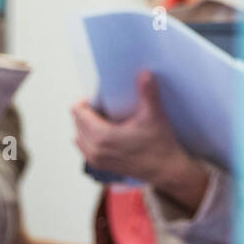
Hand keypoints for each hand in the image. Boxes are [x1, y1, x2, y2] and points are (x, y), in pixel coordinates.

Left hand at [71, 72, 193, 187]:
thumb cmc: (161, 145)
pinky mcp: (101, 165)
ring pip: (79, 135)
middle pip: (77, 122)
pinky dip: (90, 137)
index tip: (103, 97)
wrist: (167, 170)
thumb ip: (148, 93)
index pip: (78, 112)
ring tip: (107, 117)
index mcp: (102, 137)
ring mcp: (96, 160)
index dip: (87, 100)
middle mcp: (95, 150)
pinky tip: (106, 131)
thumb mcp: (154, 116)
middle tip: (107, 104)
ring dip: (87, 125)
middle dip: (88, 111)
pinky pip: (84, 147)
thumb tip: (145, 73)